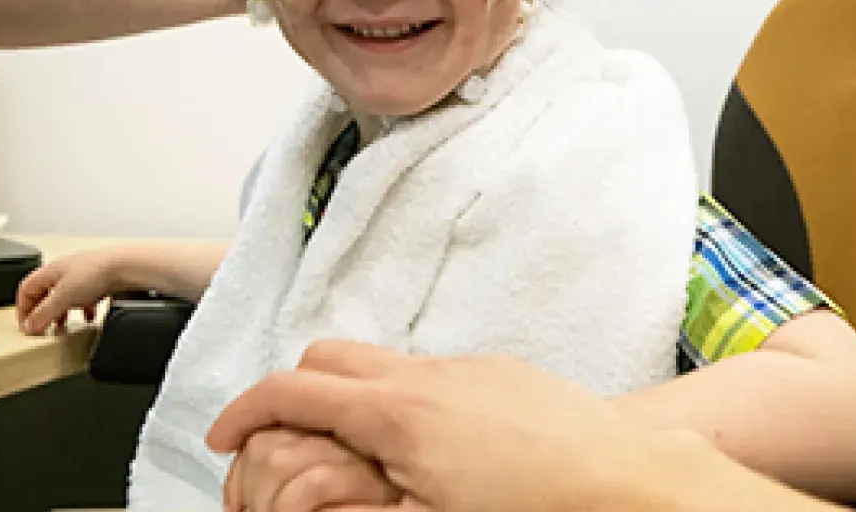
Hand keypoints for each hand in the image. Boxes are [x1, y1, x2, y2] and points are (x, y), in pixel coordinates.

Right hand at [14, 248, 126, 334]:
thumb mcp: (62, 298)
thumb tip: (28, 326)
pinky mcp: (96, 283)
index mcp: (49, 271)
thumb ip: (44, 314)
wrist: (123, 266)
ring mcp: (80, 277)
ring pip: (64, 299)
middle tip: (40, 330)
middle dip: (41, 314)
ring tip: (61, 329)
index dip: (22, 308)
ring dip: (60, 315)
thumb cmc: (93, 273)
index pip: (26, 289)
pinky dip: (82, 311)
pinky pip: (84, 300)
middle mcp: (63, 272)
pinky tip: (87, 319)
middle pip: (44, 294)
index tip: (25, 326)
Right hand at [208, 342, 832, 511]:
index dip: (244, 412)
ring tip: (349, 446)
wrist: (631, 481)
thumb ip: (354, 498)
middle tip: (274, 434)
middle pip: (326, 357)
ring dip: (348, 392)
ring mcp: (466, 368)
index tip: (224, 434)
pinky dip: (399, 394)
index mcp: (396, 414)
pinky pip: (427, 370)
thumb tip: (312, 492)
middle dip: (289, 390)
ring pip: (378, 362)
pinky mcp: (502, 373)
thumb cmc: (539, 505)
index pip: (292, 393)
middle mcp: (426, 376)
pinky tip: (421, 442)